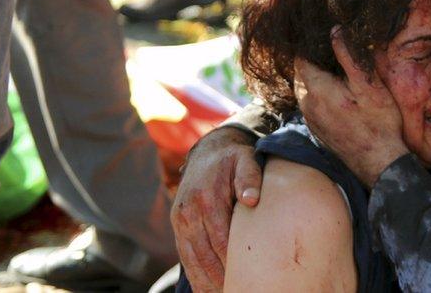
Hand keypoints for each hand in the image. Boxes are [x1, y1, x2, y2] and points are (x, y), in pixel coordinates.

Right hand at [172, 127, 261, 290]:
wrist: (209, 151)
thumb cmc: (234, 158)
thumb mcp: (246, 159)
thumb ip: (250, 177)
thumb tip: (252, 199)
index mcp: (206, 198)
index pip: (220, 239)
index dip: (233, 261)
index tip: (248, 276)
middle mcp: (189, 212)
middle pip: (204, 254)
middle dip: (220, 277)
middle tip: (240, 289)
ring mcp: (180, 220)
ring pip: (192, 259)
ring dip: (206, 281)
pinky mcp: (178, 225)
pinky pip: (184, 256)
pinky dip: (195, 275)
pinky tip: (206, 290)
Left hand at [294, 28, 408, 186]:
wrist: (380, 163)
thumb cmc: (379, 123)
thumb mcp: (368, 84)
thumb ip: (348, 56)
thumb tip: (334, 30)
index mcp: (316, 90)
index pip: (301, 57)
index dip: (313, 46)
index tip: (327, 39)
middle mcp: (307, 105)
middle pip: (302, 73)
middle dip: (316, 61)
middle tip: (337, 55)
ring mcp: (310, 119)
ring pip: (306, 89)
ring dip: (318, 79)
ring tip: (340, 74)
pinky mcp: (317, 129)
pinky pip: (312, 104)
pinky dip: (320, 95)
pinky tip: (341, 95)